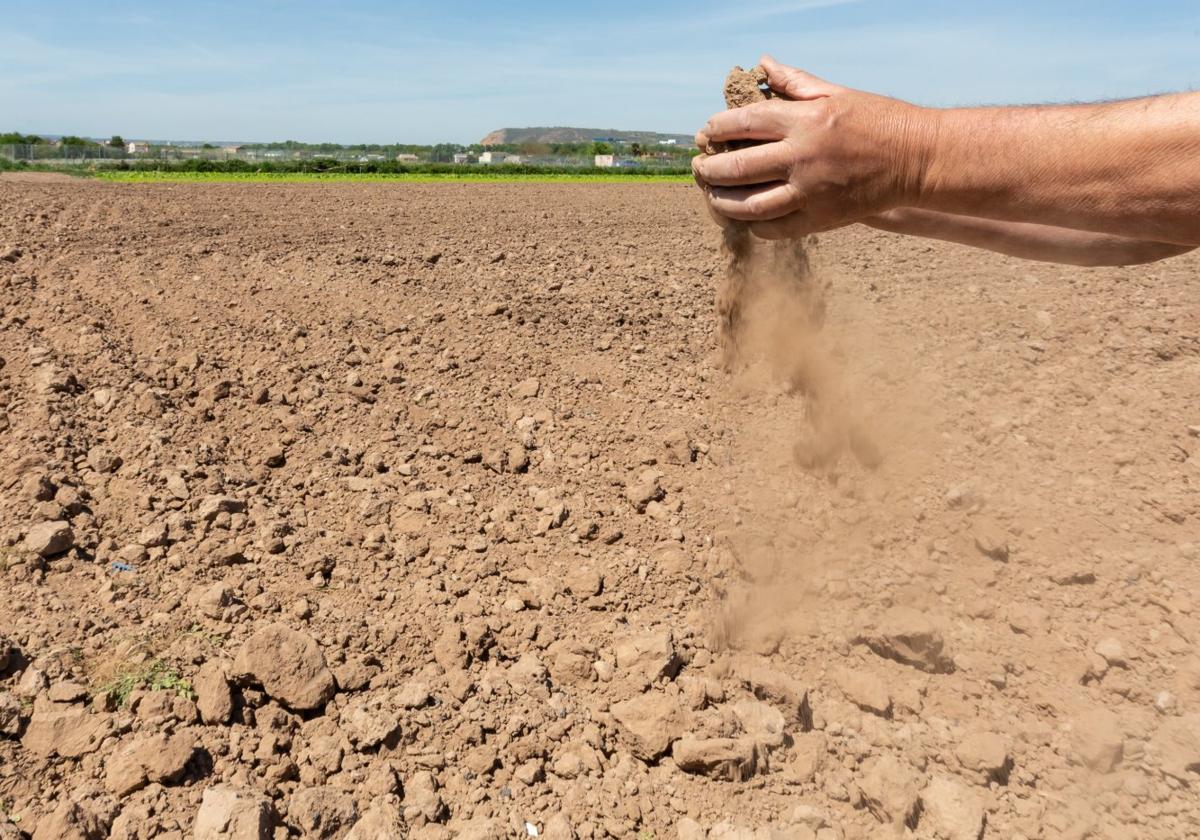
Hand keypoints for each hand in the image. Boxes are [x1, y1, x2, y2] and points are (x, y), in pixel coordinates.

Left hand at [693, 55, 932, 238]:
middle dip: (709, 169)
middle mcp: (801, 157)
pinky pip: (774, 229)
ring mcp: (809, 192)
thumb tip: (762, 64)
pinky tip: (746, 218)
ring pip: (748, 206)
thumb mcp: (835, 93)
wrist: (917, 159)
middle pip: (737, 168)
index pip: (744, 123)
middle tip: (698, 167)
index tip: (705, 133)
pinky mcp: (819, 219)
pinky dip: (753, 225)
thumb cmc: (877, 121)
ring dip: (722, 202)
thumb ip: (794, 83)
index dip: (717, 129)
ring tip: (712, 196)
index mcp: (804, 121)